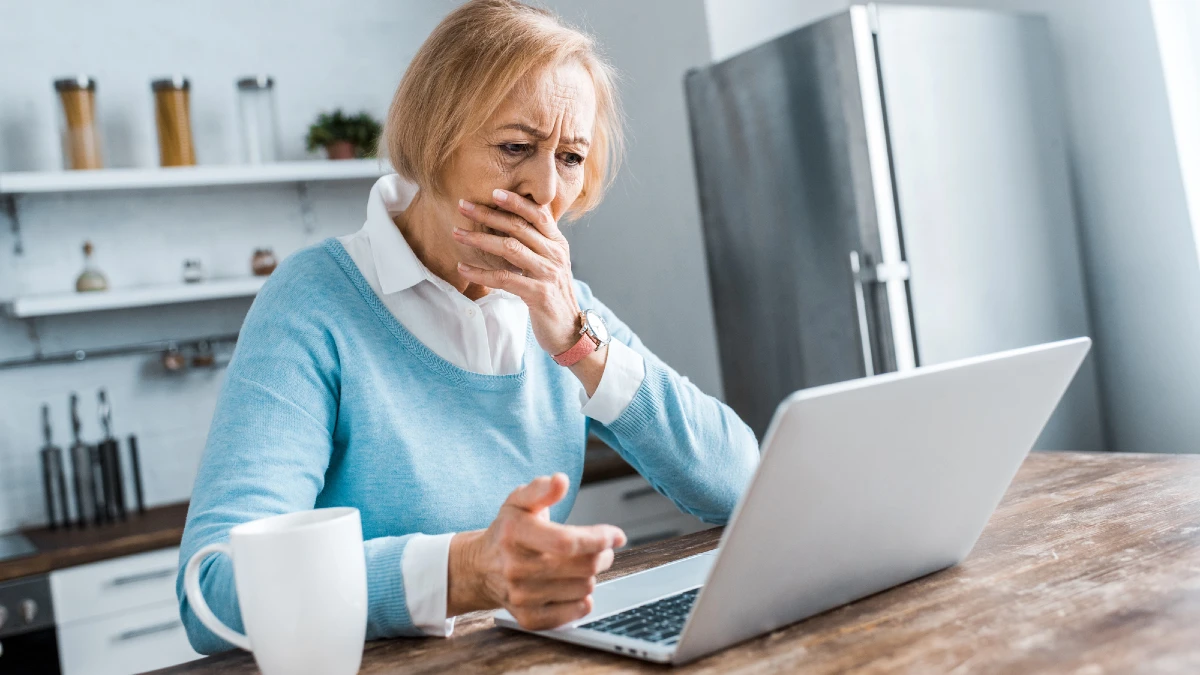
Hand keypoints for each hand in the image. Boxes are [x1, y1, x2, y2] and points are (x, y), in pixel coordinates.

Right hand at [448, 473, 625, 629]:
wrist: (479, 567)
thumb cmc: (507, 530)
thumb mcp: (519, 501)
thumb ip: (541, 489)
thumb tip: (561, 481)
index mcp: (515, 533)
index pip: (567, 542)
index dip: (599, 538)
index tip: (617, 535)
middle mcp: (515, 567)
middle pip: (582, 567)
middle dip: (602, 555)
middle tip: (603, 548)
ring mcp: (521, 595)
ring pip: (582, 589)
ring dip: (592, 576)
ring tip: (584, 565)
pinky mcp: (527, 616)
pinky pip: (570, 615)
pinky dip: (582, 602)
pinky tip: (577, 589)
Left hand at [454, 189, 582, 355]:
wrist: (570, 331)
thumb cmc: (553, 296)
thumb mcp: (549, 265)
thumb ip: (536, 245)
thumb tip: (510, 224)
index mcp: (557, 244)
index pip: (538, 214)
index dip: (516, 201)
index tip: (492, 192)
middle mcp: (555, 254)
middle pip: (518, 227)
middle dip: (488, 214)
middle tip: (462, 205)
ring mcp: (548, 274)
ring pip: (509, 248)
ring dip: (479, 239)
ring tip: (457, 233)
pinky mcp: (538, 294)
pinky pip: (504, 278)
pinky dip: (480, 272)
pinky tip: (463, 269)